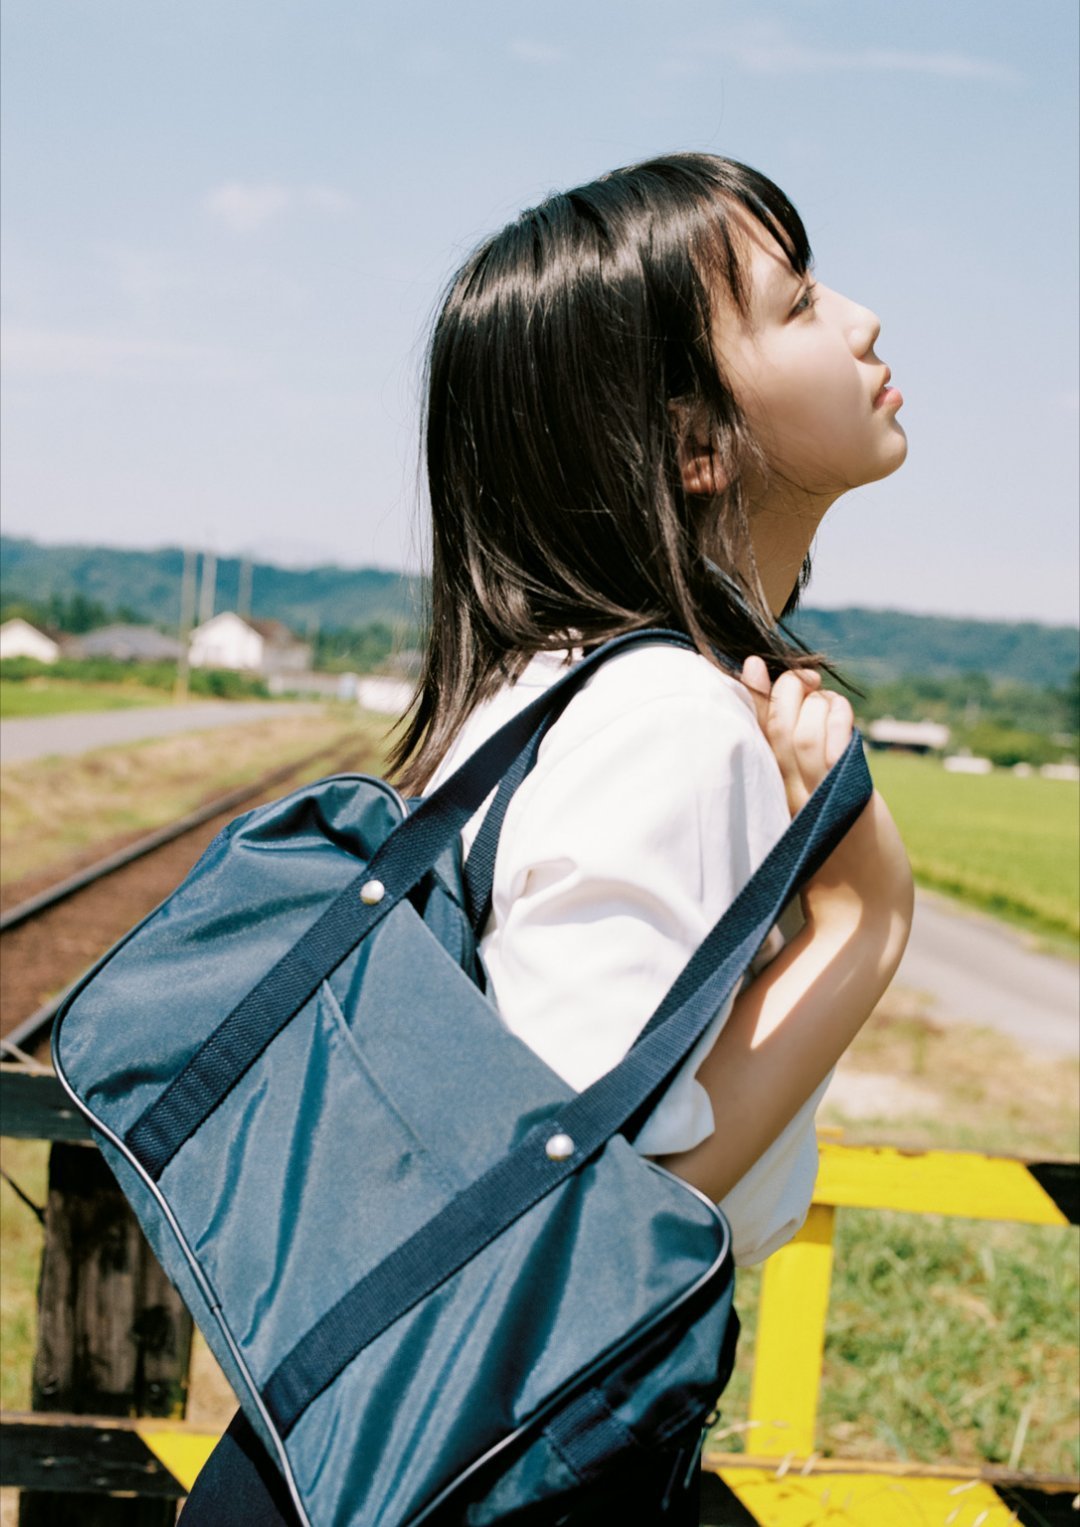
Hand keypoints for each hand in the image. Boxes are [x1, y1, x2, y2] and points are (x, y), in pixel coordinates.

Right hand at [739, 657, 852, 817]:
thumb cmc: (838, 833)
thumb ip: (793, 751)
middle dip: (788, 690)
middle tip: (806, 680)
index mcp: (768, 790)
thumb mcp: (808, 791)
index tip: (753, 664)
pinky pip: (832, 749)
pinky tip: (841, 712)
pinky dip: (835, 718)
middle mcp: (784, 794)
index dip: (752, 695)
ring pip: (803, 734)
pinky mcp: (842, 798)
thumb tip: (785, 700)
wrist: (863, 890)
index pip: (752, 735)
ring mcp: (812, 797)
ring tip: (830, 704)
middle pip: (775, 729)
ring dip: (818, 704)